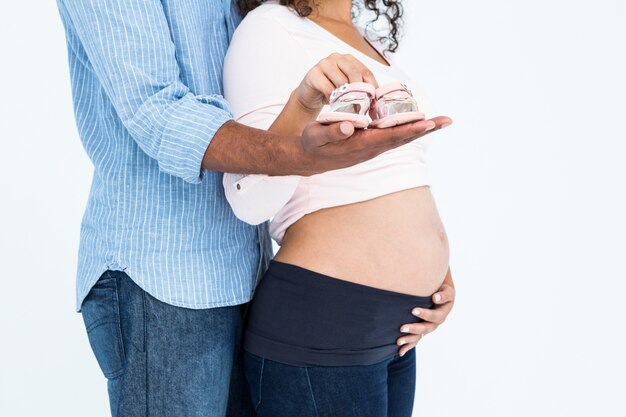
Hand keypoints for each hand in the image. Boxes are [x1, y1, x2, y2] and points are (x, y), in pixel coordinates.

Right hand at [294, 53, 378, 114]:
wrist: (309, 95)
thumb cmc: (331, 91)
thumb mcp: (347, 89)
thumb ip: (360, 89)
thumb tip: (375, 102)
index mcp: (349, 59)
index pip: (366, 71)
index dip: (372, 87)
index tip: (374, 103)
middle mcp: (337, 58)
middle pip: (355, 73)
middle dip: (360, 91)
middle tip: (362, 107)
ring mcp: (324, 64)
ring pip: (341, 81)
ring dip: (346, 97)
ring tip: (349, 108)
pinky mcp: (313, 73)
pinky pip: (327, 88)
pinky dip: (333, 99)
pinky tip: (335, 105)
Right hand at [296, 116, 452, 175]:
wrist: (310, 159)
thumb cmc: (312, 144)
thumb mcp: (316, 135)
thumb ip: (331, 131)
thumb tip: (348, 127)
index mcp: (360, 144)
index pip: (389, 136)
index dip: (409, 129)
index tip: (426, 123)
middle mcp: (371, 148)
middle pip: (403, 138)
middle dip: (425, 129)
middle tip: (447, 120)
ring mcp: (373, 148)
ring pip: (401, 138)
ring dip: (422, 130)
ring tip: (441, 121)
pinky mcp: (371, 145)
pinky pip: (394, 137)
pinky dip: (409, 130)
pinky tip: (420, 123)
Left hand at [396, 269, 455, 356]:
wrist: (440, 293)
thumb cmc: (442, 289)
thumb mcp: (447, 290)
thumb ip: (443, 295)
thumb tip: (435, 298)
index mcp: (443, 313)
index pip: (434, 316)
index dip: (425, 314)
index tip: (413, 310)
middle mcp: (436, 322)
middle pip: (425, 328)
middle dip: (414, 328)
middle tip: (401, 327)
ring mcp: (429, 327)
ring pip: (419, 336)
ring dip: (409, 339)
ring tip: (398, 341)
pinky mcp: (422, 330)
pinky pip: (416, 340)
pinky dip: (408, 346)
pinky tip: (399, 352)